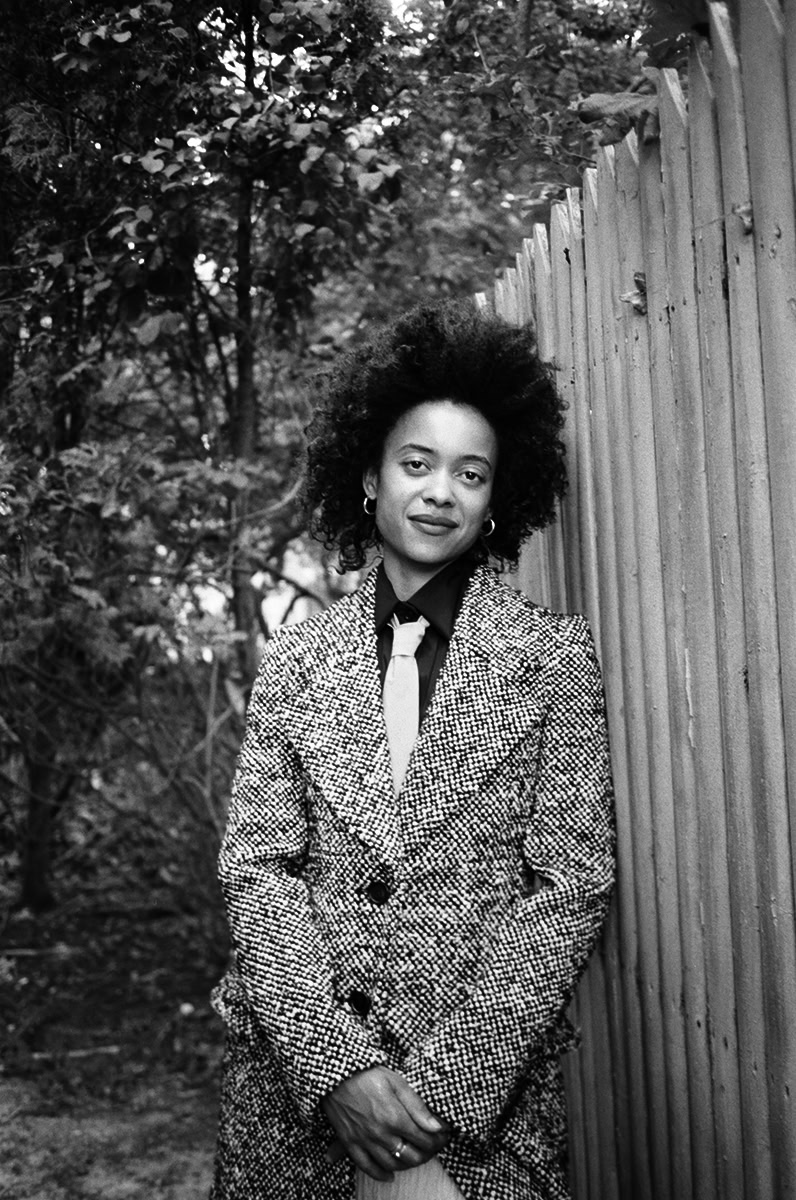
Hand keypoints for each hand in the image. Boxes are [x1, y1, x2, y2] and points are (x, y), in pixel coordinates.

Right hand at [321, 1066, 451, 1180]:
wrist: (337, 1075)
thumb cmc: (369, 1075)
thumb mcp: (397, 1082)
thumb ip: (417, 1106)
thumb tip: (437, 1126)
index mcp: (394, 1117)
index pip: (423, 1139)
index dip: (437, 1140)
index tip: (442, 1137)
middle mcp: (380, 1134)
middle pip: (410, 1156)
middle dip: (426, 1154)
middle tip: (432, 1148)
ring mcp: (365, 1141)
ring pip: (392, 1164)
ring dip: (406, 1165)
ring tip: (414, 1157)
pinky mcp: (350, 1144)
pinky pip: (367, 1167)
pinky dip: (380, 1174)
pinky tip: (390, 1174)